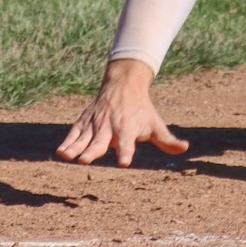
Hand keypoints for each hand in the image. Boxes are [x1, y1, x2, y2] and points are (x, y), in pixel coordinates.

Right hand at [55, 58, 190, 165]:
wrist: (123, 84)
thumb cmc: (142, 110)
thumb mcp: (155, 123)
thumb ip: (167, 140)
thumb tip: (185, 149)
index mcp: (128, 127)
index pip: (127, 142)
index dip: (126, 151)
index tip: (124, 162)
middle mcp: (109, 125)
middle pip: (100, 140)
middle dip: (94, 150)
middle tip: (86, 161)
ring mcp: (95, 123)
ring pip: (84, 137)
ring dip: (75, 147)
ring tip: (67, 157)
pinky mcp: (85, 121)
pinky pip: (75, 132)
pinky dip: (67, 141)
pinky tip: (60, 153)